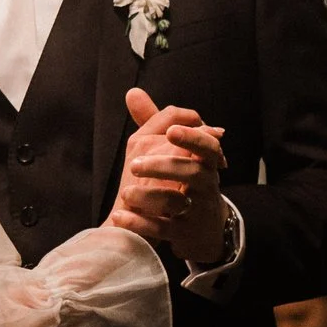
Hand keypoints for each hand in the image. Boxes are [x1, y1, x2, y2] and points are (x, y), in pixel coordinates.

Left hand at [110, 88, 226, 262]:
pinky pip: (163, 229)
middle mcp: (206, 185)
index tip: (171, 132)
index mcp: (205, 162)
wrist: (203, 228)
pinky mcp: (183, 234)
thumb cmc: (187, 181)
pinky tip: (119, 216)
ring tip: (125, 193)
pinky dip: (141, 223)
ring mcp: (196, 211)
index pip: (206, 146)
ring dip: (150, 196)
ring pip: (177, 202)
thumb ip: (156, 123)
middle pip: (192, 172)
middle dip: (163, 166)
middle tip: (134, 163)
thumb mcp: (176, 152)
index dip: (192, 138)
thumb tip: (132, 92)